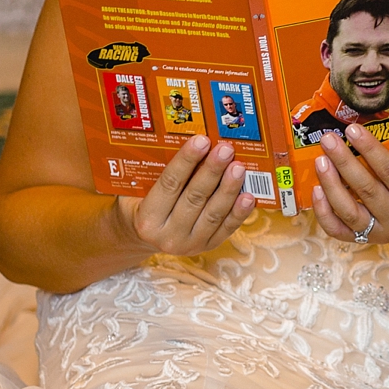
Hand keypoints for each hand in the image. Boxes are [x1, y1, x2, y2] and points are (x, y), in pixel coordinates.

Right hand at [116, 134, 256, 255]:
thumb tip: (190, 143)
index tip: (202, 141)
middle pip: (194, 198)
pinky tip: (249, 196)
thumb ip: (158, 172)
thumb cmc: (142, 205)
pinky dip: (240, 212)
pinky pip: (227, 228)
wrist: (143, 238)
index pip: (169, 184)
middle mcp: (168, 235)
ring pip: (213, 213)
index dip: (186, 161)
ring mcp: (190, 244)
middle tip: (225, 150)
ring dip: (229, 188)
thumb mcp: (139, 190)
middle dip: (212, 171)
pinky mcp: (208, 247)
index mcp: (147, 218)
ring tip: (239, 167)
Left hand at [310, 122, 388, 243]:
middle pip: (368, 190)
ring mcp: (378, 234)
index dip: (371, 150)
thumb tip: (373, 123)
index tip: (353, 130)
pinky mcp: (360, 240)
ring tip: (320, 160)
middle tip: (329, 140)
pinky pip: (336, 229)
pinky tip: (316, 188)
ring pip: (349, 211)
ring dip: (331, 183)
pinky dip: (323, 210)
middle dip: (345, 161)